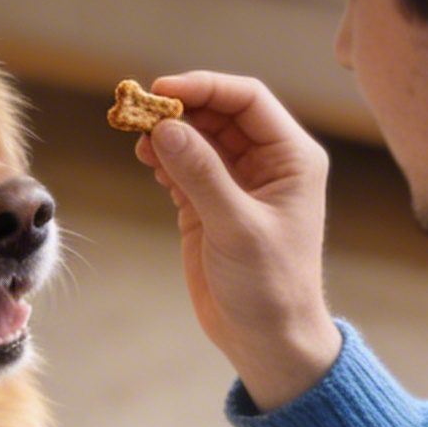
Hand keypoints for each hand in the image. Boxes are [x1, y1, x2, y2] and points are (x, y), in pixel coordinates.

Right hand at [136, 72, 341, 410]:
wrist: (267, 340)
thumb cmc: (270, 287)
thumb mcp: (237, 228)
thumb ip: (202, 175)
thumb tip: (166, 127)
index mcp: (291, 158)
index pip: (247, 100)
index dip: (204, 87)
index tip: (161, 91)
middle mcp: (266, 162)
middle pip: (218, 113)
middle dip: (179, 107)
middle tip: (137, 110)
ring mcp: (236, 183)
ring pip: (197, 137)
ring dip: (167, 131)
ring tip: (137, 136)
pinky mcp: (209, 204)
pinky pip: (183, 165)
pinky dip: (163, 157)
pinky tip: (146, 158)